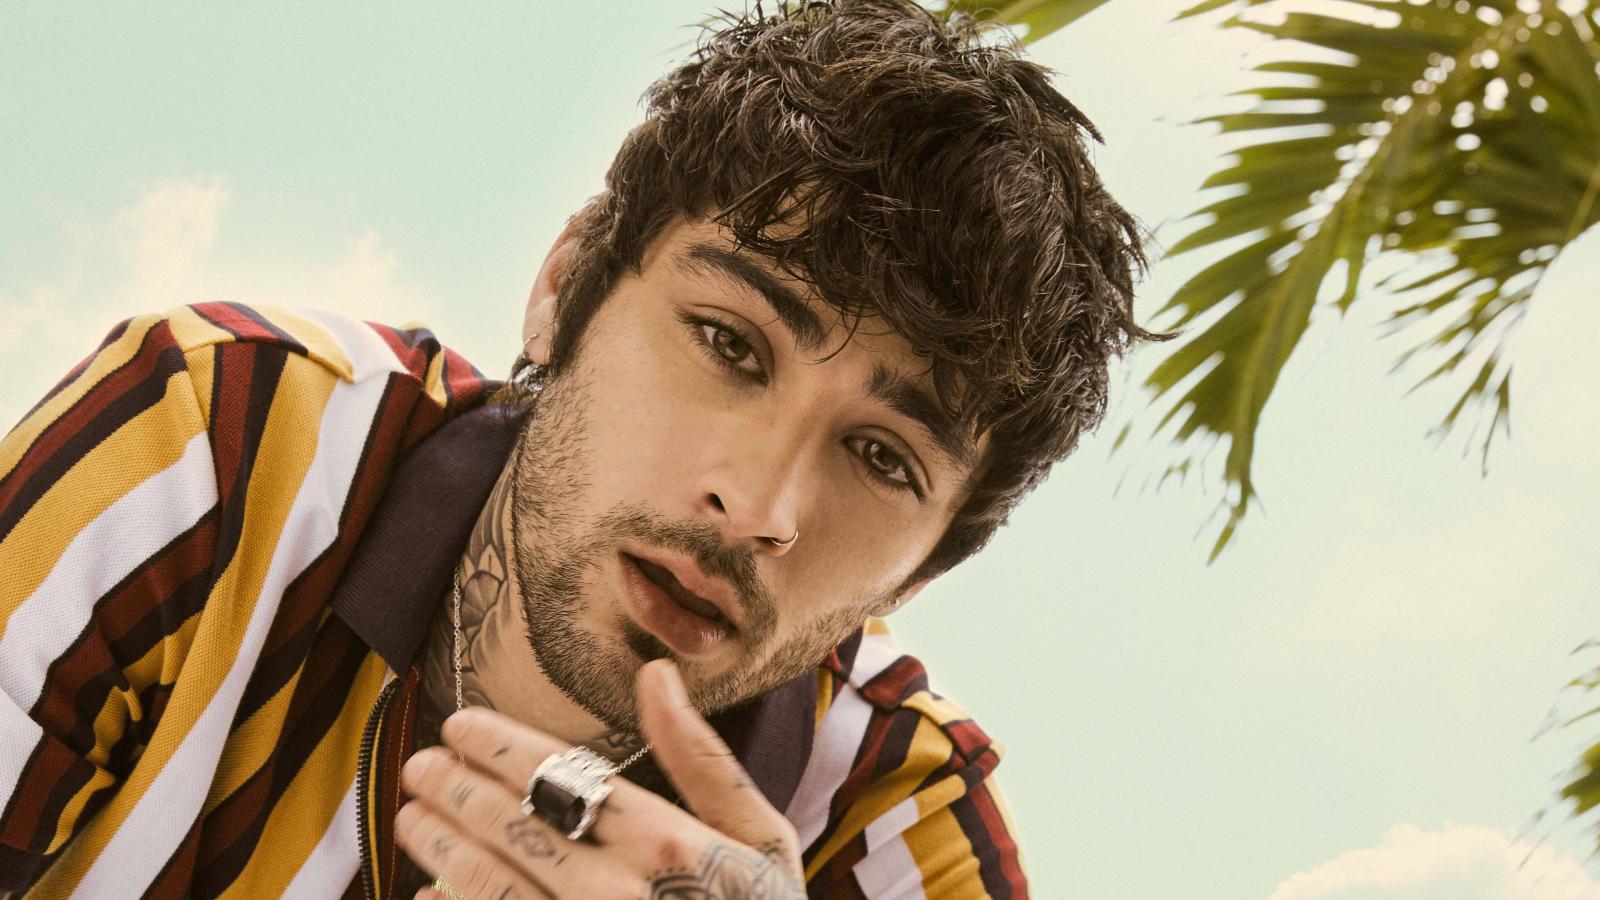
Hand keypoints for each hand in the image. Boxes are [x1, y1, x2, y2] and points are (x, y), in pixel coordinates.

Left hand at [394, 659, 806, 898]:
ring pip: (487, 882)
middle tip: (421, 764)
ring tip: (411, 816)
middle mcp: (617, 891)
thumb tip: (656, 675)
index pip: (560, 775)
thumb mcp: (760, 837)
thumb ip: (702, 758)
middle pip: (512, 824)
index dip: (499, 745)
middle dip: (454, 788)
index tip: (461, 725)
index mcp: (668, 844)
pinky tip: (430, 891)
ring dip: (439, 845)